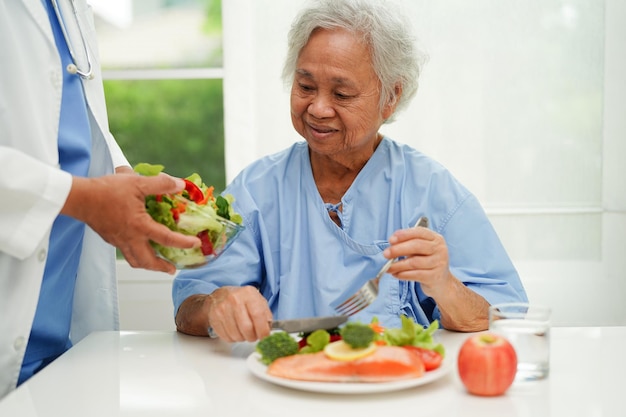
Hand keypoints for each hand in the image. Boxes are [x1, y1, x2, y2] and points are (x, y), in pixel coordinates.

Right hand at [62, 171, 200, 273]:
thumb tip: (180, 185)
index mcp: (139, 226)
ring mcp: (118, 241)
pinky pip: (125, 252)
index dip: (183, 242)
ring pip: (134, 260)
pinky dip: (135, 254)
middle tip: (172, 269)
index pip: (166, 239)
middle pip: (147, 262)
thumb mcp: (137, 183)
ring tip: (157, 264)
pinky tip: (138, 246)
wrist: (79, 198)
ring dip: (148, 265)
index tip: (195, 244)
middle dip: (161, 268)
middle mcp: (129, 238)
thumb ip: (160, 184)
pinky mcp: (109, 238)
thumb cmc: (107, 190)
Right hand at [206, 286, 272, 341]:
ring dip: (243, 338)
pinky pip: (227, 337)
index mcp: (248, 293)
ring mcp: (222, 309)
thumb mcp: (257, 300)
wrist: (220, 296)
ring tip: (244, 332)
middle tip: (254, 336)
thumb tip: (269, 328)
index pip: (258, 315)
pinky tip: (235, 331)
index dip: (263, 330)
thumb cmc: (242, 299)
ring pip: (236, 335)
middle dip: (253, 337)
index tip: (265, 336)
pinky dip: (233, 338)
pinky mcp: (214, 318)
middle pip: (247, 328)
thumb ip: (265, 314)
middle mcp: (234, 299)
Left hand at [383, 225, 452, 297]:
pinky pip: (415, 274)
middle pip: (416, 245)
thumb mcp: (422, 250)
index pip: (419, 232)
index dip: (404, 234)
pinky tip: (396, 274)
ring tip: (388, 267)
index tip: (391, 240)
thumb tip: (391, 246)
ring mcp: (439, 263)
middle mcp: (439, 249)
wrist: (442, 282)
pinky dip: (403, 274)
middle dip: (398, 249)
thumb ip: (409, 245)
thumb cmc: (427, 262)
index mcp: (435, 238)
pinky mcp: (435, 277)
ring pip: (414, 262)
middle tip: (386, 254)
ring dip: (398, 265)